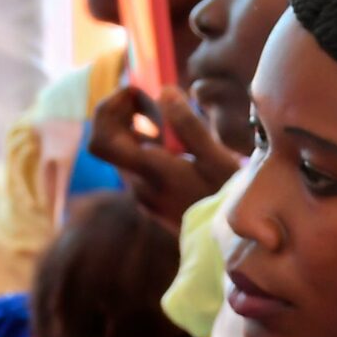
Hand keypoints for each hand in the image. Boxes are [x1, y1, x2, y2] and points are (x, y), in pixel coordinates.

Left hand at [88, 84, 245, 226]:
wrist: (235, 246)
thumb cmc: (229, 200)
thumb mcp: (216, 159)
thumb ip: (188, 125)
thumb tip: (164, 91)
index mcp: (149, 172)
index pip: (100, 140)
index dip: (108, 110)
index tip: (134, 93)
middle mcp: (138, 185)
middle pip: (110, 141)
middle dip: (124, 113)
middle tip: (153, 100)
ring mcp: (144, 197)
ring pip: (124, 154)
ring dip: (136, 130)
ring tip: (169, 121)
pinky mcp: (153, 203)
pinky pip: (138, 167)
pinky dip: (146, 148)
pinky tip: (174, 146)